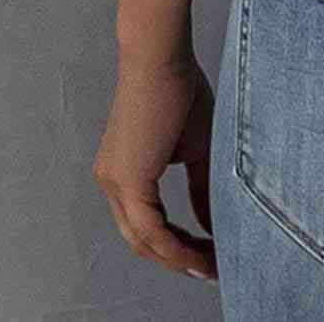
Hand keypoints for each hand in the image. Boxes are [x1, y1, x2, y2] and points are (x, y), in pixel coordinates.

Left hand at [93, 53, 218, 283]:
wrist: (162, 55)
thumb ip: (201, 186)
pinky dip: (175, 246)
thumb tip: (212, 222)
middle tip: (211, 267)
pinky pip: (150, 229)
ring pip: (143, 240)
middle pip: (140, 240)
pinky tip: (201, 253)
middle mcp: (111, 180)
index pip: (146, 222)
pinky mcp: (127, 180)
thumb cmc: (180, 88)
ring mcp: (115, 181)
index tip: (208, 252)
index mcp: (124, 171)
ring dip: (178, 258)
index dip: (176, 244)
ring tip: (211, 265)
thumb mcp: (197, 145)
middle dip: (177, 259)